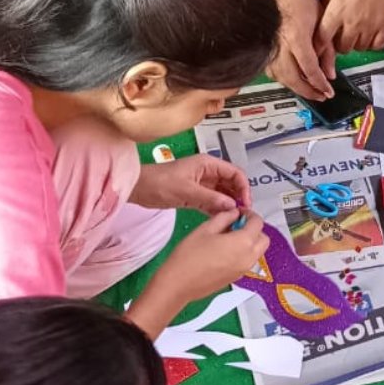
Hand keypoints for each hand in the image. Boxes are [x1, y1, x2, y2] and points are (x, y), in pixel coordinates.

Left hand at [130, 155, 251, 214]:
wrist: (138, 189)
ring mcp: (202, 185)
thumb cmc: (160, 183)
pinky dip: (218, 210)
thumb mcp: (186, 191)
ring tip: (233, 219)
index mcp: (208, 164)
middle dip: (238, 197)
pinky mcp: (195, 196)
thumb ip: (211, 198)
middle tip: (242, 214)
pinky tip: (222, 220)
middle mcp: (208, 173)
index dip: (243, 187)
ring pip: (223, 194)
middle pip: (231, 183)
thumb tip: (232, 205)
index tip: (245, 203)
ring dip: (229, 205)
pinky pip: (212, 202)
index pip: (234, 173)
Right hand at [155, 208, 268, 302]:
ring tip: (229, 236)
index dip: (249, 214)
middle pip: (263, 239)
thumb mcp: (206, 228)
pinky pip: (247, 262)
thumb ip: (224, 217)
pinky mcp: (236, 278)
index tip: (240, 212)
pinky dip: (243, 253)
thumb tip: (234, 214)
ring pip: (257, 252)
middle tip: (237, 223)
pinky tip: (225, 249)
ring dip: (250, 242)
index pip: (258, 223)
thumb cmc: (189, 256)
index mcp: (243, 242)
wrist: (178, 284)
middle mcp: (248, 258)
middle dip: (254, 229)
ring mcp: (243, 270)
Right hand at [267, 0, 335, 100]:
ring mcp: (269, 46)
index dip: (319, 84)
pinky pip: (272, 71)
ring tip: (310, 89)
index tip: (328, 91)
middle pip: (292, 79)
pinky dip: (284, 79)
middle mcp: (280, 44)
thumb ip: (326, 51)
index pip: (309, 68)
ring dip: (296, 87)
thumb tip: (330, 74)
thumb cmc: (301, 1)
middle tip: (321, 96)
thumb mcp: (321, 23)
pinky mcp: (263, 47)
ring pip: (280, 78)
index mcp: (296, 37)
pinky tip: (294, 79)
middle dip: (308, 91)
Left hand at [317, 0, 383, 53]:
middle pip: (342, 47)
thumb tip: (322, 11)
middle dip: (339, 43)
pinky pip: (377, 46)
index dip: (319, 44)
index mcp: (338, 9)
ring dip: (356, 43)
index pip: (323, 37)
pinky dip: (372, 43)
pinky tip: (370, 34)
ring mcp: (371, 26)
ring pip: (360, 48)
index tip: (319, 45)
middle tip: (340, 35)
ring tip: (356, 33)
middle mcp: (353, 21)